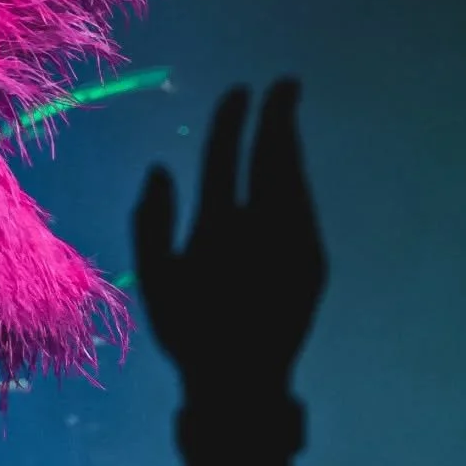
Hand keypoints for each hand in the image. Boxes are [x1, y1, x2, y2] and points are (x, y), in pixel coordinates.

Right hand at [131, 80, 325, 397]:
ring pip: (294, 180)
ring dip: (291, 144)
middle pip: (271, 159)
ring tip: (286, 115)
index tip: (239, 90)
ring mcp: (292, 244)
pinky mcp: (313, 260)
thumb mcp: (154, 278)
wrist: (242, 382)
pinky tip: (292, 168)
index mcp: (215, 229)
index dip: (231, 123)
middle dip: (277, 119)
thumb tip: (159, 168)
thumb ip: (152, 220)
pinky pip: (305, 206)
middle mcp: (259, 230)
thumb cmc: (188, 329)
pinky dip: (298, 178)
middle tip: (286, 84)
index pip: (224, 160)